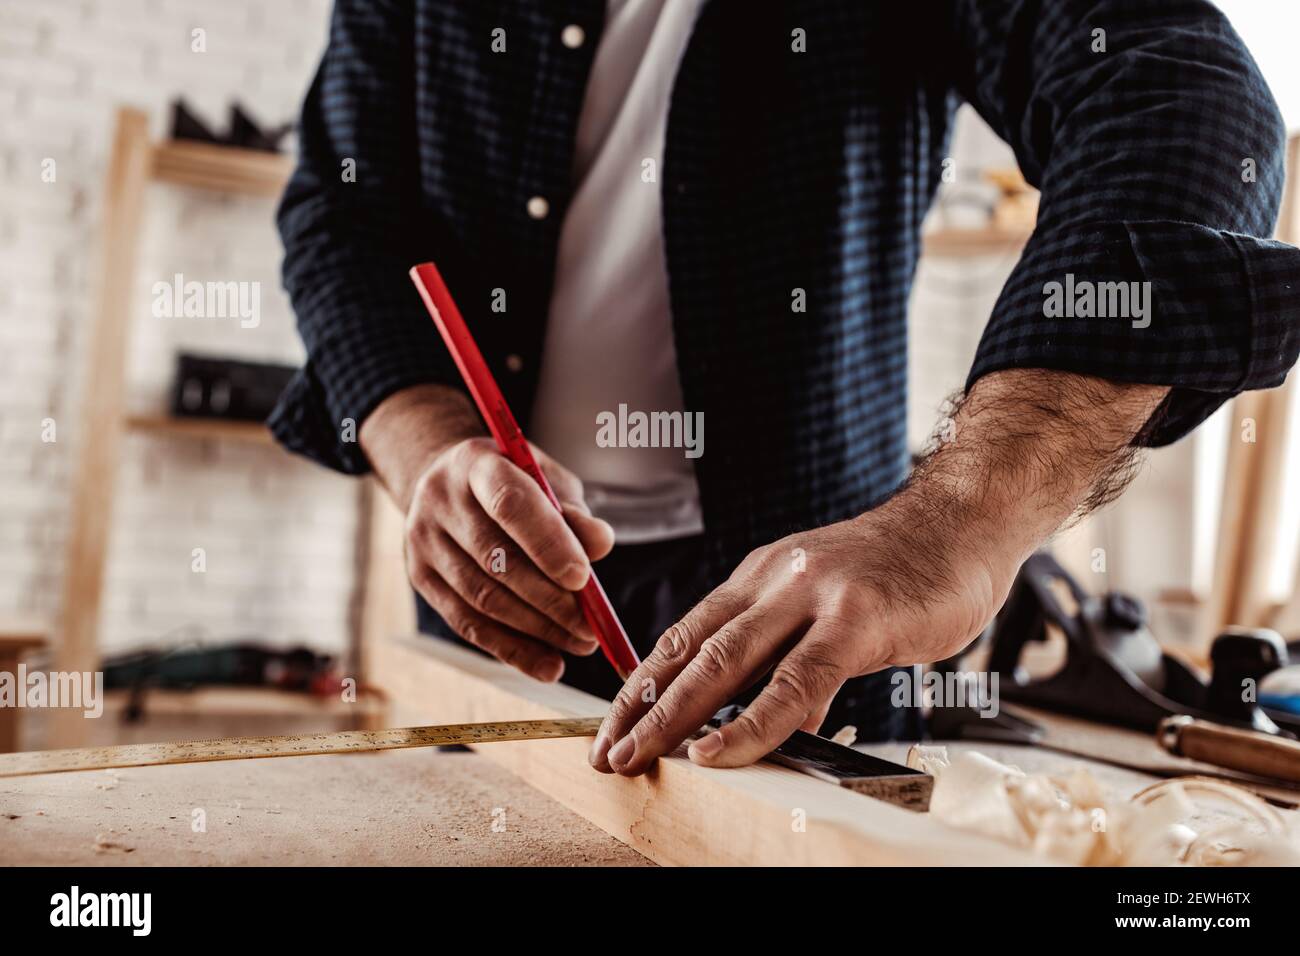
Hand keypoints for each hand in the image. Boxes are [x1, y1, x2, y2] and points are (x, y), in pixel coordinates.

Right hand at [404, 436, 615, 680]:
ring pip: (481, 597)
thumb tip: (600, 544)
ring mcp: (422, 541)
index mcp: (475, 463)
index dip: (548, 543)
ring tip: (580, 643)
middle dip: (549, 599)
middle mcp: (440, 500)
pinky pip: (466, 623)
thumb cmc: (512, 482)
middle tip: (590, 626)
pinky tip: (547, 664)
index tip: (584, 579)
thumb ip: (573, 511)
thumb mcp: (547, 480)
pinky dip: (511, 649)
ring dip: (536, 629)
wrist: (446, 483)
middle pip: (494, 558)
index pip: (509, 503)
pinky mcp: (420, 577)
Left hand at [588, 500, 1011, 773]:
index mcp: (760, 575)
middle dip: (641, 708)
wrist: (964, 523)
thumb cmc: (898, 569)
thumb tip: (754, 711)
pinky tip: (722, 751)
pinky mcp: (858, 619)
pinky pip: (797, 682)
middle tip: (608, 753)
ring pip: (728, 663)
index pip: (683, 635)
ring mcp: (814, 595)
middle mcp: (774, 578)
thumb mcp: (823, 595)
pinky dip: (753, 723)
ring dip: (676, 718)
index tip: (612, 726)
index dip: (641, 685)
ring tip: (641, 758)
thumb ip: (786, 644)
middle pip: (690, 651)